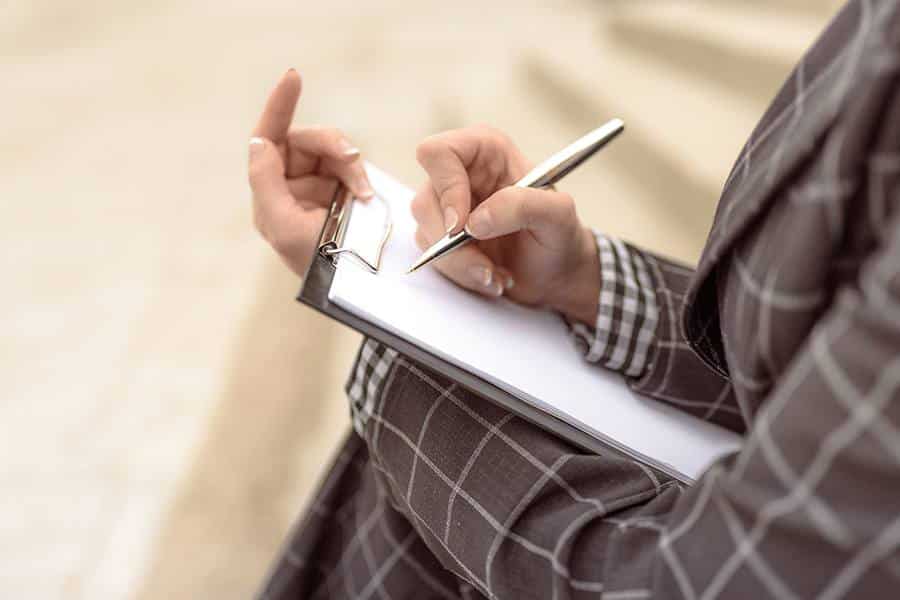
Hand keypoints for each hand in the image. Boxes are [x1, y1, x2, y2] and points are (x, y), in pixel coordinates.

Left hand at [249, 69, 373, 276]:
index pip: (267, 141)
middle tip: (353, 161)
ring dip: (350, 163)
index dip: (278, 106)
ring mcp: (321, 188)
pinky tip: (365, 194)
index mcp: (270, 196)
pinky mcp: (346, 191)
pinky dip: (359, 174)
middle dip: (331, 147)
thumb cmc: (316, 264)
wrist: (358, 286)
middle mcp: (292, 187)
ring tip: (362, 189)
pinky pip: (352, 166)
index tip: (294, 77)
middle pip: (306, 141)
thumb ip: (265, 182)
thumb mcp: (282, 226)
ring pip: (333, 150)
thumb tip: (259, 142)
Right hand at [411, 126, 600, 324]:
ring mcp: (448, 207)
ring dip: (461, 264)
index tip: (461, 225)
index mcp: (486, 151)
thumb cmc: (560, 236)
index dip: (445, 187)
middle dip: (453, 244)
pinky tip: (489, 276)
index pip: (438, 153)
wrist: (556, 272)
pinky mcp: (442, 236)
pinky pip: (433, 257)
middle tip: (486, 267)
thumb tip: (475, 221)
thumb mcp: (559, 215)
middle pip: (425, 202)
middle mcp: (461, 174)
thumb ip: (523, 206)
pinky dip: (462, 274)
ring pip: (425, 234)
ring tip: (496, 274)